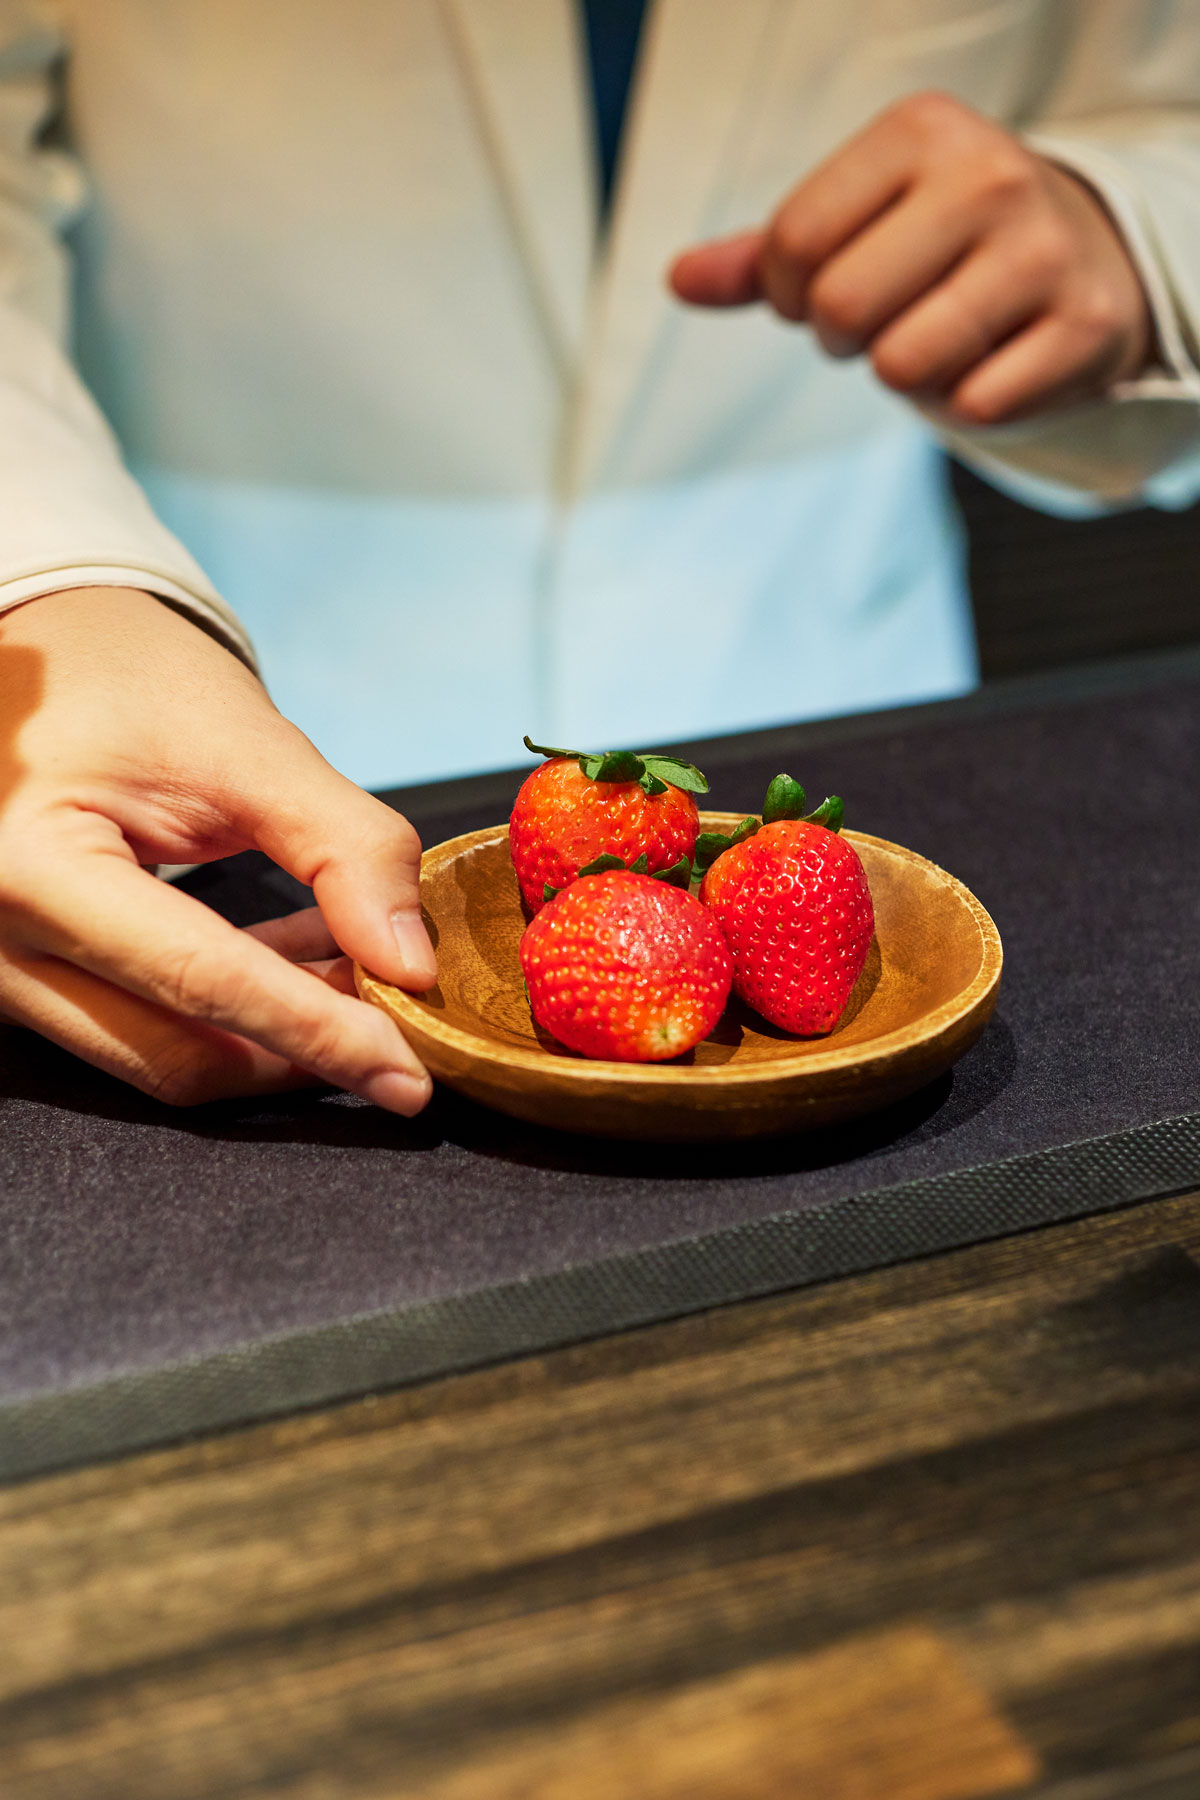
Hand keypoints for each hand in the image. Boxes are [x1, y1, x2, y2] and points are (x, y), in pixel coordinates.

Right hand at [0, 586, 436, 1110]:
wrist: (44, 654)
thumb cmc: (129, 681)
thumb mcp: (248, 747)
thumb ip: (342, 850)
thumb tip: (411, 967)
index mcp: (30, 869)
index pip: (203, 981)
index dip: (319, 1035)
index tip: (410, 1075)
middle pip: (178, 1053)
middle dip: (306, 1052)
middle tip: (405, 1028)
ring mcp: (5, 973)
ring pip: (165, 1055)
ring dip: (278, 1035)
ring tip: (364, 975)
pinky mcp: (32, 979)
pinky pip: (145, 1028)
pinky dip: (238, 1014)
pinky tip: (306, 963)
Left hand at [670, 91, 1152, 424]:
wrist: (1086, 258)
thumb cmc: (942, 244)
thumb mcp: (857, 223)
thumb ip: (765, 255)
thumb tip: (679, 280)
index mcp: (922, 131)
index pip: (794, 241)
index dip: (790, 293)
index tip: (826, 288)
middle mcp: (989, 176)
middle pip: (841, 306)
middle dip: (842, 338)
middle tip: (884, 321)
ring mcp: (1044, 249)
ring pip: (903, 364)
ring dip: (902, 375)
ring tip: (937, 337)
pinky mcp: (1084, 325)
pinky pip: (973, 406)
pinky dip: (967, 404)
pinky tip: (994, 361)